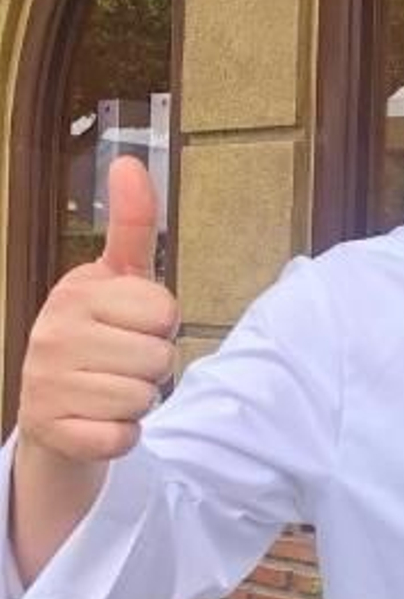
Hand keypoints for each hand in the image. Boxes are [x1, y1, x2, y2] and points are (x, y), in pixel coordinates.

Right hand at [17, 157, 178, 464]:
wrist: (55, 409)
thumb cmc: (99, 337)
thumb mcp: (116, 279)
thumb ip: (132, 226)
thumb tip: (131, 162)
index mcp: (75, 292)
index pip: (163, 311)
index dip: (162, 325)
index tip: (135, 326)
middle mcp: (52, 333)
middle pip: (158, 357)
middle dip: (153, 366)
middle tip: (123, 363)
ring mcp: (46, 383)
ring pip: (142, 398)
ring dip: (139, 401)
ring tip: (110, 390)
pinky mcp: (53, 430)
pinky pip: (123, 436)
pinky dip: (123, 435)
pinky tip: (100, 421)